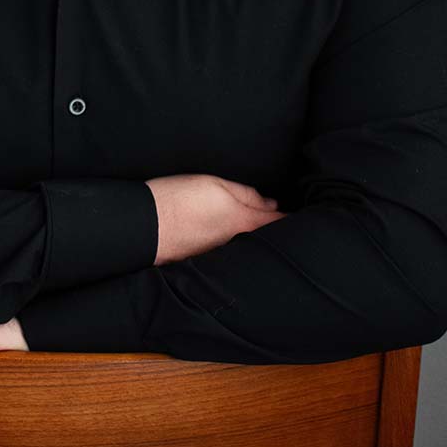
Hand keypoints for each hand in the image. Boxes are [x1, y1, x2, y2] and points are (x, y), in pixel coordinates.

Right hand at [145, 173, 285, 265]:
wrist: (142, 227)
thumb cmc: (177, 199)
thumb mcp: (214, 184)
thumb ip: (246, 194)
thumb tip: (270, 203)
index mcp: (243, 222)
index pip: (278, 223)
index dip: (293, 220)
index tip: (305, 218)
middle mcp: (236, 244)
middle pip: (265, 240)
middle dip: (277, 233)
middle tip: (287, 222)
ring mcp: (220, 256)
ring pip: (247, 248)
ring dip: (255, 240)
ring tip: (259, 229)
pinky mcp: (204, 262)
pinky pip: (229, 254)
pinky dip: (234, 247)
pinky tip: (225, 238)